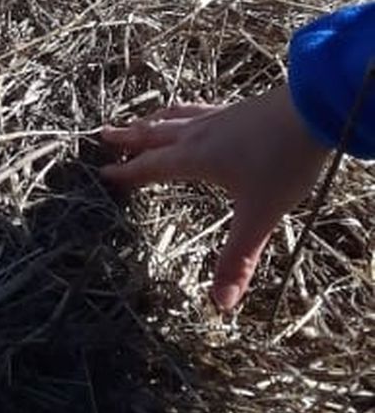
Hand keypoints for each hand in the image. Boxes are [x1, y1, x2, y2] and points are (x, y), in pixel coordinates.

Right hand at [99, 82, 328, 310]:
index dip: (127, 172)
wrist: (310, 113)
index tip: (103, 174)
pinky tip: (191, 115)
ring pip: (173, 118)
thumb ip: (237, 258)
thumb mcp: (258, 215)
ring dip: (151, 123)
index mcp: (195, 158)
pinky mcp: (235, 110)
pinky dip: (180, 113)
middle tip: (104, 136)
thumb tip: (221, 303)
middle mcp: (199, 134)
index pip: (152, 166)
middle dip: (128, 138)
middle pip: (154, 134)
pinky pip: (196, 110)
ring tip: (139, 123)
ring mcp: (217, 118)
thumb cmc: (282, 162)